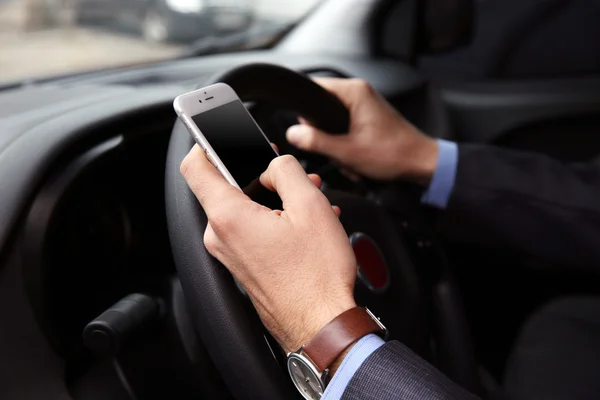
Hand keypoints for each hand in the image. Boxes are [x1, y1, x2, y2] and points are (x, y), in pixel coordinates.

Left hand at [180, 146, 356, 352]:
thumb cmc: (316, 277)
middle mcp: (221, 237)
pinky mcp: (244, 266)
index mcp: (229, 216)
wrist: (321, 326)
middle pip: (228, 186)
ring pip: (246, 208)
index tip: (221, 132)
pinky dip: (276, 218)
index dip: (206, 141)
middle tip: (290, 172)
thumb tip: (274, 166)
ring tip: (310, 198)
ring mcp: (231, 254)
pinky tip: (306, 221)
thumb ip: (286, 171)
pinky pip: (253, 229)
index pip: (196, 166)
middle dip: (261, 173)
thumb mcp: (310, 207)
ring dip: (275, 197)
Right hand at [286, 78, 438, 183]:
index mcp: (354, 92)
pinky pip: (345, 128)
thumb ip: (317, 142)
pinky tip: (356, 159)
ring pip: (332, 123)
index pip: (314, 89)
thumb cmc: (394, 154)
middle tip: (338, 152)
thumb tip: (293, 133)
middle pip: (322, 109)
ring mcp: (364, 104)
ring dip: (337, 145)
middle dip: (325, 136)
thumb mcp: (348, 152)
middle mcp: (360, 93)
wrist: (421, 163)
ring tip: (351, 159)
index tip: (309, 132)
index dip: (306, 113)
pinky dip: (346, 146)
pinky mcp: (367, 117)